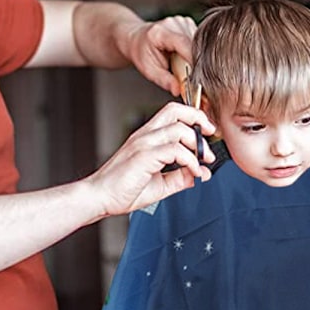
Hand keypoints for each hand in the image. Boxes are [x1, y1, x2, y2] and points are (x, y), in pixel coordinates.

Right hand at [84, 102, 215, 217]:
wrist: (99, 199)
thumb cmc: (123, 190)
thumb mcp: (160, 184)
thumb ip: (180, 177)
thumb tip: (201, 174)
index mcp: (148, 137)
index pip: (173, 113)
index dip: (194, 117)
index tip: (208, 132)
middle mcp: (145, 135)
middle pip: (175, 110)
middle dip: (199, 118)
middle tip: (211, 134)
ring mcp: (143, 144)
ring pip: (178, 129)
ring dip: (198, 144)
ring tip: (204, 160)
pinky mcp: (143, 156)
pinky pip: (174, 150)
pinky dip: (190, 160)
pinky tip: (193, 171)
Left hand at [125, 15, 196, 95]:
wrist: (137, 38)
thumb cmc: (141, 52)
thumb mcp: (148, 70)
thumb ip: (164, 80)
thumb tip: (178, 90)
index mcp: (161, 32)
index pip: (185, 44)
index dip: (193, 61)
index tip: (197, 77)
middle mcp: (174, 23)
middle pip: (194, 45)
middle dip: (195, 63)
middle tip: (186, 76)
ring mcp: (183, 22)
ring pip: (200, 45)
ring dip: (195, 58)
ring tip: (180, 64)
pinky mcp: (189, 25)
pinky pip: (200, 43)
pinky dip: (195, 53)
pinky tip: (183, 56)